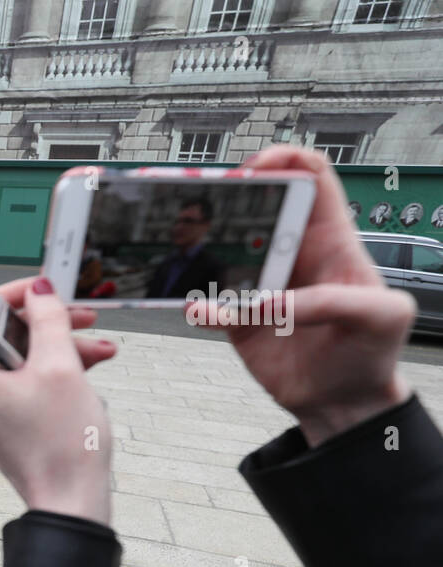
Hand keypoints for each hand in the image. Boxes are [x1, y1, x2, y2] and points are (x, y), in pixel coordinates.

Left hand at [0, 277, 117, 525]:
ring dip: (61, 346)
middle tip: (81, 316)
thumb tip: (38, 288)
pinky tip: (92, 368)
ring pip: (20, 356)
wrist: (69, 502)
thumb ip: (48, 318)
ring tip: (100, 348)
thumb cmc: (62, 444)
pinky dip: (56, 371)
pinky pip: (25, 381)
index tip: (46, 291)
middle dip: (46, 322)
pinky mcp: (3, 420)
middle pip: (2, 332)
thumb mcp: (61, 366)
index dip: (12, 294)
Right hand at [190, 146, 413, 446]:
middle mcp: (292, 256)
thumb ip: (334, 301)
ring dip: (201, 246)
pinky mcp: (239, 319)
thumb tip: (272, 302)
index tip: (255, 171)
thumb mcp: (381, 317)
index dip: (284, 162)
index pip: (310, 178)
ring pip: (223, 250)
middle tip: (203, 203)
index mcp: (331, 241)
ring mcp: (262, 286)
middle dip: (227, 197)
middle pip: (255, 207)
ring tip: (184, 247)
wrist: (344, 403)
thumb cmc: (373, 354)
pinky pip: (209, 303)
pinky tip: (198, 311)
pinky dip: (198, 305)